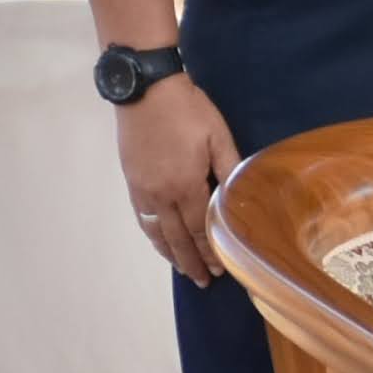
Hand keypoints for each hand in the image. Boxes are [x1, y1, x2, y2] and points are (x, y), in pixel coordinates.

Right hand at [113, 75, 240, 283]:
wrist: (145, 90)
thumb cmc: (188, 110)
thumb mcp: (218, 136)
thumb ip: (230, 168)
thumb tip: (241, 195)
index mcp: (185, 185)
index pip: (200, 228)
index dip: (210, 251)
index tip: (219, 269)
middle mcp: (160, 194)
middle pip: (177, 237)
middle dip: (190, 261)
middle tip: (202, 281)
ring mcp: (142, 189)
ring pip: (155, 231)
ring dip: (169, 253)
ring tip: (181, 268)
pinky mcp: (131, 181)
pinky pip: (142, 217)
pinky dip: (152, 235)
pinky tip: (159, 240)